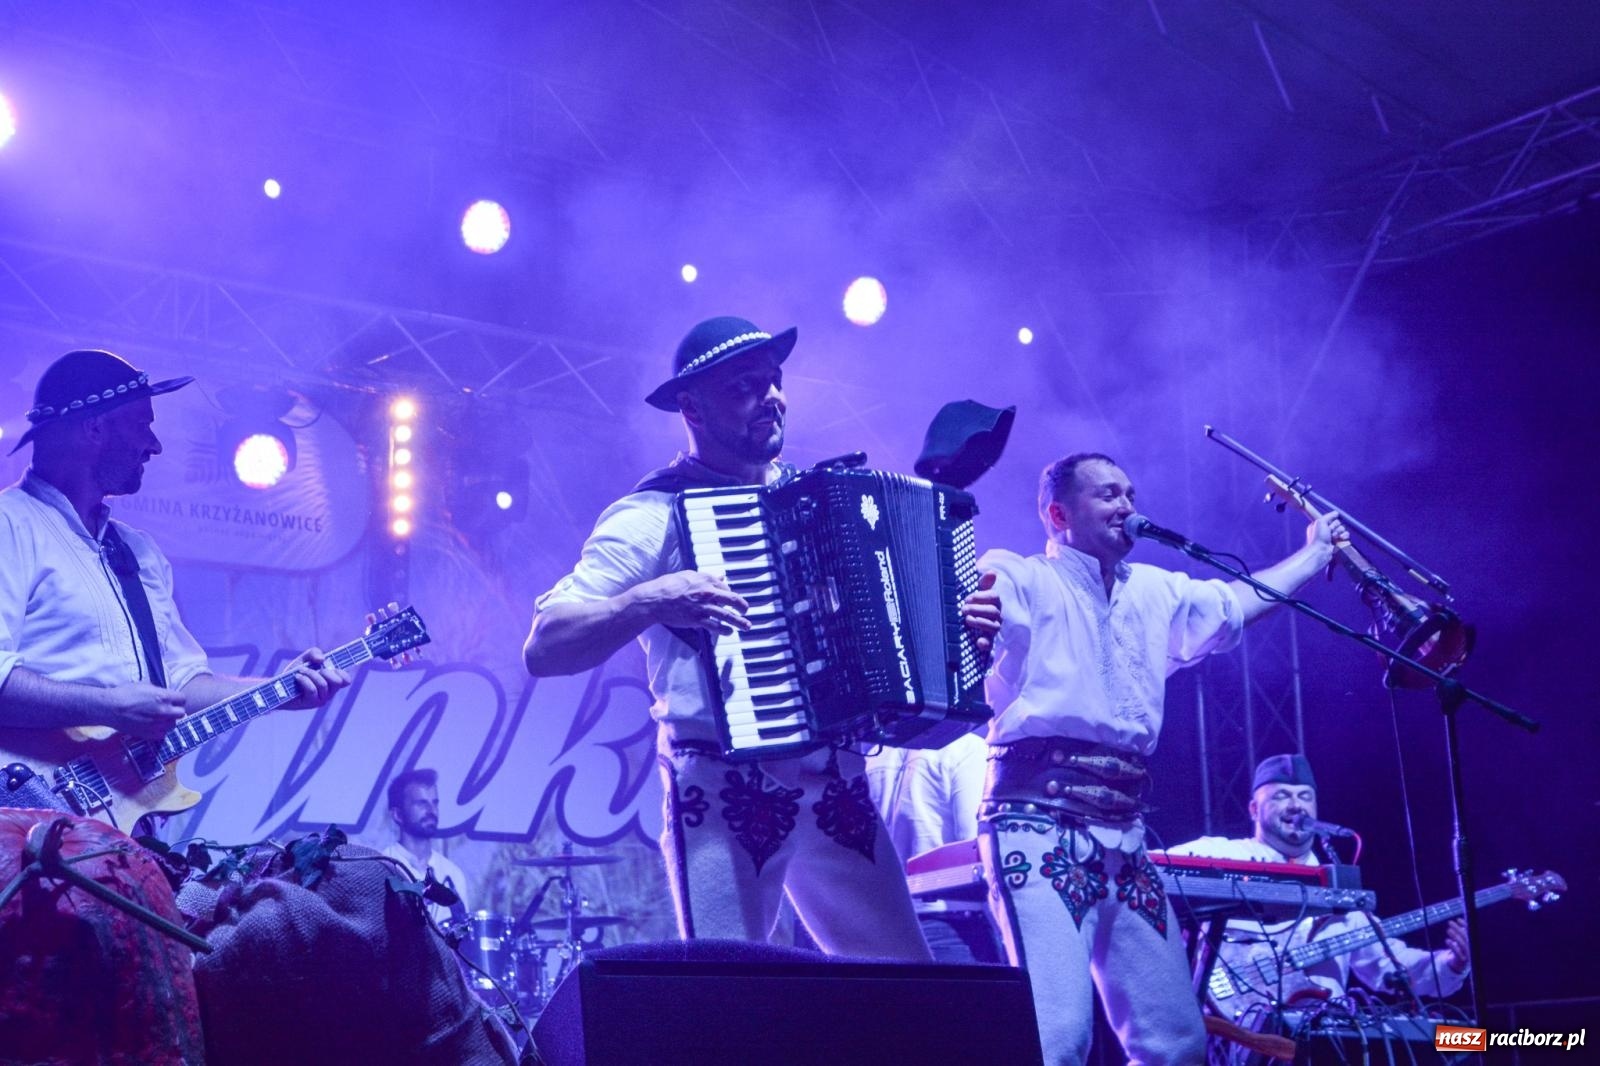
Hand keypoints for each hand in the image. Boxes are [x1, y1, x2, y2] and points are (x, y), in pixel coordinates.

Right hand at [102, 681, 186, 738]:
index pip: (183, 699)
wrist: (110, 708)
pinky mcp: (150, 734)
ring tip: (159, 718)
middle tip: (167, 709)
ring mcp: (158, 724)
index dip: (177, 699)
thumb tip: (166, 694)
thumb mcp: (145, 685)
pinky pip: (163, 734)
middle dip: (175, 710)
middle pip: (181, 713)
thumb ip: (159, 691)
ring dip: (168, 721)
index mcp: (164, 697)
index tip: (172, 700)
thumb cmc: (125, 693)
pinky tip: (152, 725)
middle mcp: (164, 711)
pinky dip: (160, 730)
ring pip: (173, 724)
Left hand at [281, 647, 351, 708]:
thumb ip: (314, 653)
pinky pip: (312, 690)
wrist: (279, 687)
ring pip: (323, 684)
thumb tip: (322, 659)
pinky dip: (304, 680)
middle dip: (326, 672)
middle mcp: (329, 693)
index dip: (342, 673)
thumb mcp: (305, 659)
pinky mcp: (310, 703)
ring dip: (311, 674)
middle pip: (338, 681)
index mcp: (332, 683)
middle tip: (315, 670)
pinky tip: (297, 677)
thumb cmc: (295, 673)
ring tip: (301, 671)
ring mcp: (321, 700)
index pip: (346, 681)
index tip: (331, 666)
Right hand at [632, 570, 749, 632]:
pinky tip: (729, 632)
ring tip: (746, 626)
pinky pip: (715, 626)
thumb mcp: (688, 575)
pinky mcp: (697, 619)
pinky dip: (724, 630)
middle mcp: (707, 593)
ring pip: (727, 615)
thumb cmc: (668, 586)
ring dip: (739, 622)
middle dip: (742, 606)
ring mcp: (703, 607)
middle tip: (746, 611)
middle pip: (732, 600)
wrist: (654, 600)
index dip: (731, 595)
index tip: (732, 600)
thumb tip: (720, 577)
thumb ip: (706, 577)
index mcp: (705, 580)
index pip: (726, 588)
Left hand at [961, 571, 1001, 653]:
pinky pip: (991, 646)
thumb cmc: (971, 605)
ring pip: (994, 627)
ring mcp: (993, 630)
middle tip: (963, 609)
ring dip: (981, 622)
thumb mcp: (975, 593)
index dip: (981, 597)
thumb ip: (983, 583)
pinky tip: (979, 642)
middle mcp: (996, 616)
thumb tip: (992, 573)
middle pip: (993, 611)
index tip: (968, 598)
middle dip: (978, 609)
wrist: (964, 625)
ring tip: (968, 620)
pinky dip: (985, 644)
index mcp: (993, 602)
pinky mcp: (988, 643)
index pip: (994, 597)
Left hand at [1308, 511, 1349, 555]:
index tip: (1329, 524)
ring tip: (1333, 538)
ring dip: (1339, 532)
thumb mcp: (1320, 522)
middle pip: (1338, 523)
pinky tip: (1340, 539)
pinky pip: (1346, 535)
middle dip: (1335, 527)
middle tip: (1329, 532)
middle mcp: (1326, 530)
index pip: (1331, 518)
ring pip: (1342, 529)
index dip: (1331, 520)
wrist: (1320, 551)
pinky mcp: (1338, 542)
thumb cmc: (1318, 537)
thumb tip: (1336, 512)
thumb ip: (1328, 516)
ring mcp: (1332, 536)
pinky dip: (1344, 537)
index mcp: (1320, 525)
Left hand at [1444, 917, 1469, 972]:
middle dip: (1458, 929)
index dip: (1465, 925)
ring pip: (1463, 945)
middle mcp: (1473, 948)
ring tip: (1448, 930)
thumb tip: (1460, 920)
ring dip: (1456, 937)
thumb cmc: (1462, 949)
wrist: (1460, 964)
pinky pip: (1458, 953)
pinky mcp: (1463, 960)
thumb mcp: (1462, 940)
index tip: (1458, 919)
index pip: (1471, 933)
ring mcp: (1469, 955)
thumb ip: (1462, 932)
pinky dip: (1452, 946)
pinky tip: (1447, 940)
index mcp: (1474, 943)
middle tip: (1450, 922)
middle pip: (1467, 938)